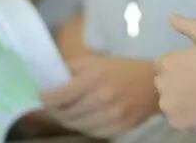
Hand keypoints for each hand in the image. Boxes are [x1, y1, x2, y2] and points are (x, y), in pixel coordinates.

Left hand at [41, 56, 157, 137]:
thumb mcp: (94, 61)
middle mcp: (102, 98)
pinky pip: (91, 132)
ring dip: (66, 120)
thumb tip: (48, 76)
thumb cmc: (120, 69)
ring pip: (77, 125)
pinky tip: (81, 118)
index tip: (42, 95)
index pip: (59, 95)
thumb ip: (70, 68)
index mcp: (94, 78)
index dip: (45, 97)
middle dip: (54, 110)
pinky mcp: (119, 128)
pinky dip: (82, 126)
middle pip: (66, 113)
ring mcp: (112, 116)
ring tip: (63, 112)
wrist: (153, 84)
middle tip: (50, 105)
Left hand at [154, 14, 195, 130]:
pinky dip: (185, 115)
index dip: (180, 65)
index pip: (163, 63)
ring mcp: (167, 105)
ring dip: (179, 98)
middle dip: (177, 81)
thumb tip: (170, 16)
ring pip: (169, 99)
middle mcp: (161, 83)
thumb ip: (189, 26)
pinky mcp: (175, 122)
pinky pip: (176, 116)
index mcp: (166, 62)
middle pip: (164, 81)